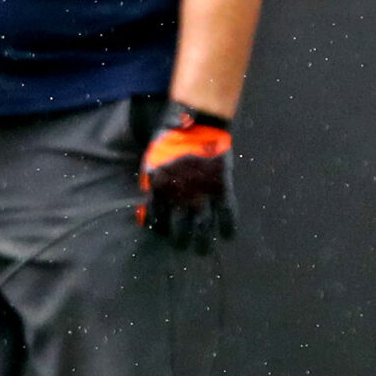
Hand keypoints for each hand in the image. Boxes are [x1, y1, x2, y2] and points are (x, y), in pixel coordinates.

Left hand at [139, 103, 234, 253]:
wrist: (195, 123)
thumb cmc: (169, 141)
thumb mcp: (151, 164)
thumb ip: (150, 187)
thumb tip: (146, 208)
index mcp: (160, 191)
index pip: (158, 220)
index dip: (162, 230)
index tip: (165, 235)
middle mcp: (181, 196)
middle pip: (181, 228)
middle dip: (181, 242)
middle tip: (183, 248)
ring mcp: (203, 192)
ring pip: (204, 225)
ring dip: (203, 241)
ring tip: (203, 252)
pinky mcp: (222, 187)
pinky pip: (227, 212)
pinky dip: (229, 226)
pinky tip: (228, 237)